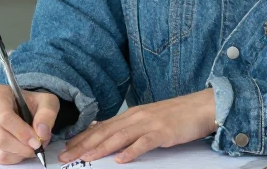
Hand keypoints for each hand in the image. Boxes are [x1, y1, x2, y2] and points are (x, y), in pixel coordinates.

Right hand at [0, 85, 60, 164]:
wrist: (21, 107)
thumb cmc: (31, 103)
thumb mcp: (46, 101)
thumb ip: (47, 114)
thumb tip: (41, 133)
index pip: (4, 117)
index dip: (21, 132)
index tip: (37, 141)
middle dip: (21, 146)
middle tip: (37, 147)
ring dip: (19, 152)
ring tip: (30, 145)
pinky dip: (12, 157)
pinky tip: (21, 149)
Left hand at [59, 88, 216, 163]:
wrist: (201, 107)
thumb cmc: (176, 115)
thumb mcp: (149, 119)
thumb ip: (130, 128)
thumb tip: (111, 139)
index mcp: (131, 115)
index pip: (101, 127)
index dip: (81, 138)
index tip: (65, 147)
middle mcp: (136, 117)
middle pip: (104, 132)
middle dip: (82, 145)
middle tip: (65, 157)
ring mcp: (149, 124)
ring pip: (119, 137)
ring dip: (100, 148)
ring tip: (85, 158)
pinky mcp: (162, 132)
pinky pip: (144, 143)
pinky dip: (131, 151)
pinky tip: (120, 160)